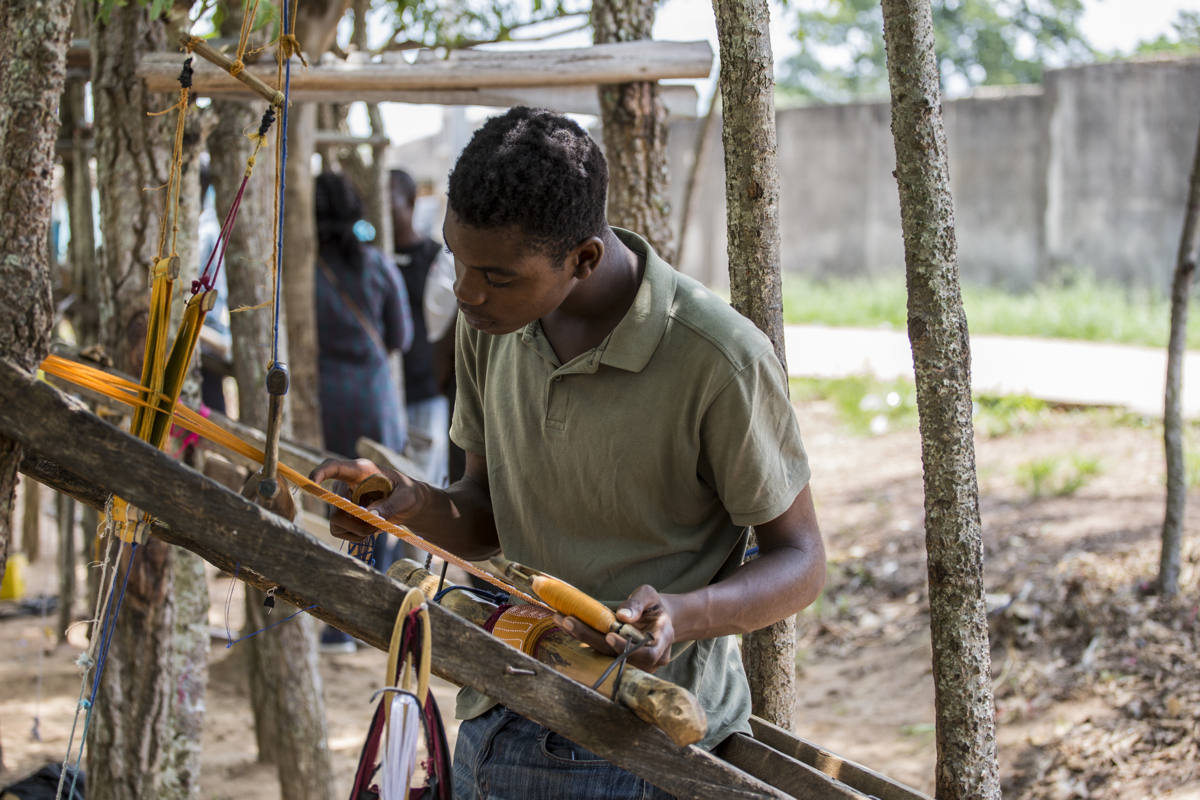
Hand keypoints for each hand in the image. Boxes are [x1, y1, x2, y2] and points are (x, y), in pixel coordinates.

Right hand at [309, 458, 423, 542]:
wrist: (407, 503)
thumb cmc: (407, 493)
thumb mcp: (406, 497)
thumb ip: (390, 505)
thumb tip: (370, 517)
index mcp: (361, 471)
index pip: (334, 466)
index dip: (320, 472)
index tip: (312, 482)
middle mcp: (346, 484)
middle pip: (335, 505)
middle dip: (356, 521)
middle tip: (379, 524)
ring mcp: (341, 500)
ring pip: (335, 521)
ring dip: (358, 530)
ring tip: (378, 525)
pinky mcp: (340, 516)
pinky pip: (337, 531)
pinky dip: (355, 536)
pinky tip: (369, 530)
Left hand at [554, 585, 675, 672]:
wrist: (657, 619)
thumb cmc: (654, 606)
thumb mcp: (649, 595)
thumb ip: (638, 603)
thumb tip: (622, 615)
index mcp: (662, 640)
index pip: (648, 654)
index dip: (628, 648)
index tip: (610, 636)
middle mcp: (649, 657)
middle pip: (618, 655)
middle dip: (591, 638)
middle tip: (569, 620)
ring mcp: (633, 662)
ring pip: (605, 655)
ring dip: (582, 637)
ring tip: (562, 619)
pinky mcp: (617, 659)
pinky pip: (599, 651)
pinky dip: (583, 637)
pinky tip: (566, 623)